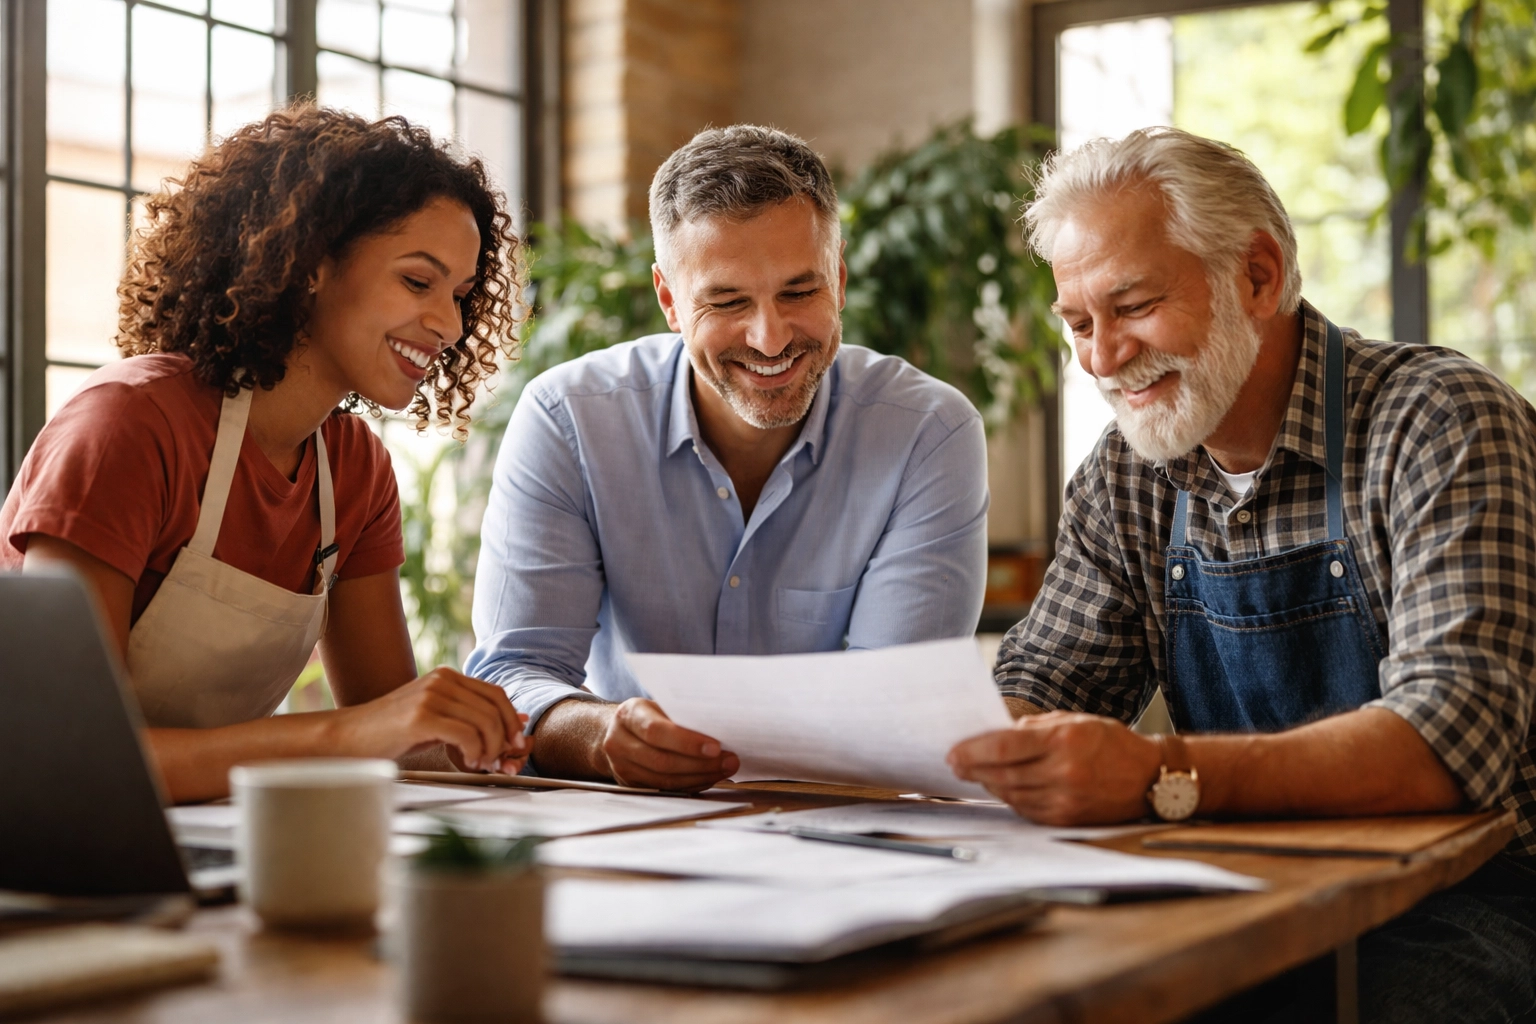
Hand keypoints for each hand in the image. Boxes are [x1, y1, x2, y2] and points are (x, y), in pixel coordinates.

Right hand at [333, 667, 530, 773]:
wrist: (348, 738)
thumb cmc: (392, 733)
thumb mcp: (436, 718)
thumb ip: (471, 716)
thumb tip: (519, 720)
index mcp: (447, 676)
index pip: (496, 693)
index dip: (511, 720)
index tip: (515, 744)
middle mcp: (441, 680)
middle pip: (494, 708)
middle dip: (503, 739)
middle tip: (497, 760)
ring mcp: (430, 696)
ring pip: (484, 722)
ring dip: (490, 749)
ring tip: (480, 763)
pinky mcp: (421, 717)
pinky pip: (466, 734)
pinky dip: (475, 752)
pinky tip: (468, 762)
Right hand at [598, 698, 737, 790]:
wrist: (615, 730)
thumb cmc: (648, 714)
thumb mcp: (658, 705)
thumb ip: (680, 715)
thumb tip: (720, 727)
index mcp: (628, 715)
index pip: (656, 731)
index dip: (687, 742)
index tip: (716, 747)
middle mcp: (618, 741)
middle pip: (662, 760)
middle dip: (700, 764)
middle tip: (729, 761)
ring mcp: (621, 767)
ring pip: (664, 780)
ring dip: (699, 777)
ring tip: (724, 769)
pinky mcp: (630, 784)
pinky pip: (665, 789)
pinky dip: (690, 784)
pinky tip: (708, 777)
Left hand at [946, 711, 1162, 824]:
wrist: (1151, 778)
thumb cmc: (1111, 743)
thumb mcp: (1075, 721)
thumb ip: (1035, 727)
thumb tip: (997, 733)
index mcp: (1064, 740)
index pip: (1004, 746)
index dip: (973, 751)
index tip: (954, 752)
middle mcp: (1064, 772)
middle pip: (1002, 774)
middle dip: (974, 769)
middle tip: (956, 765)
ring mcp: (1066, 800)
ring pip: (1011, 794)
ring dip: (989, 785)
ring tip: (976, 774)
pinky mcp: (1067, 819)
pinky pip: (1027, 810)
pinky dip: (1011, 799)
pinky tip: (1003, 789)